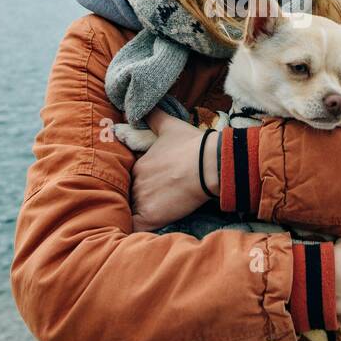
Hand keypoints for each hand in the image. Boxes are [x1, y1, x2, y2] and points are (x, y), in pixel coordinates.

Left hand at [127, 108, 216, 232]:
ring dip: (138, 215)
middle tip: (153, 205)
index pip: (132, 179)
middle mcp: (136, 182)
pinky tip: (139, 234)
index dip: (141, 185)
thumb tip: (142, 107)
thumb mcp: (170, 125)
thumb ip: (154, 116)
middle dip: (138, 201)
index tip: (153, 189)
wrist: (209, 164)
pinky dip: (135, 230)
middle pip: (131, 196)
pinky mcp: (151, 216)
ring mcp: (142, 199)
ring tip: (148, 219)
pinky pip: (135, 227)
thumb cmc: (191, 144)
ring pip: (132, 211)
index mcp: (139, 165)